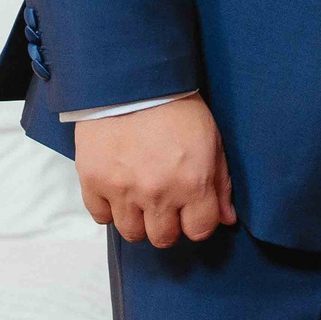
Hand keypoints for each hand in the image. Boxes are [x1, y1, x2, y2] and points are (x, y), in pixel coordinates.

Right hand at [73, 94, 234, 246]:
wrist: (132, 81)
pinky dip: (109, 208)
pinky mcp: (93, 182)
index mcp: (192, 183)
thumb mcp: (211, 140)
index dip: (197, 222)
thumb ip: (220, 183)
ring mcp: (122, 190)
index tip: (192, 210)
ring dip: (138, 219)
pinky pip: (100, 216)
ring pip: (131, 233)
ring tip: (141, 196)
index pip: (199, 231)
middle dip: (168, 224)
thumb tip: (227, 219)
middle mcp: (157, 193)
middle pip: (163, 238)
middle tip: (165, 202)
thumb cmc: (176, 107)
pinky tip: (118, 189)